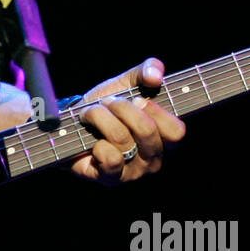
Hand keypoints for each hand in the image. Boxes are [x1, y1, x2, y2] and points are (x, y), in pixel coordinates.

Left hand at [69, 58, 185, 184]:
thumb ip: (147, 70)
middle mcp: (153, 159)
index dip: (156, 111)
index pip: (176, 131)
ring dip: (101, 118)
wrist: (73, 124)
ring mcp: (133, 172)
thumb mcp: (127, 82)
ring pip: (122, 138)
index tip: (138, 98)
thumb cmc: (107, 106)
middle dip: (122, 108)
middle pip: (147, 130)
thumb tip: (155, 75)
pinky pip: (109, 158)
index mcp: (164, 139)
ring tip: (91, 113)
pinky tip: (92, 141)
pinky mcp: (111, 179)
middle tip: (108, 102)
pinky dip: (96, 142)